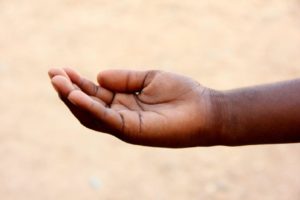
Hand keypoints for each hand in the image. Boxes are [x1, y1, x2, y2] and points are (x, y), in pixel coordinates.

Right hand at [48, 68, 215, 147]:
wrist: (205, 109)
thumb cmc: (181, 93)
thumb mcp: (149, 78)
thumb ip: (124, 78)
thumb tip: (98, 76)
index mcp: (124, 102)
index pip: (95, 93)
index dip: (78, 82)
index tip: (62, 69)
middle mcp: (121, 115)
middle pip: (88, 104)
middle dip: (69, 90)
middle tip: (53, 73)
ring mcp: (125, 125)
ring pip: (92, 114)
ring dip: (73, 99)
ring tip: (58, 82)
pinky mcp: (132, 131)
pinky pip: (107, 119)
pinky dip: (91, 108)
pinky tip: (77, 95)